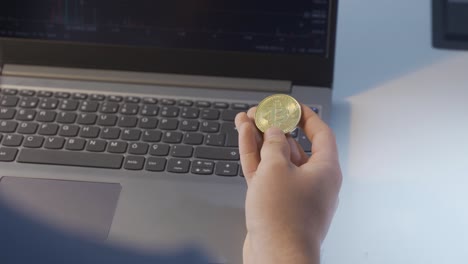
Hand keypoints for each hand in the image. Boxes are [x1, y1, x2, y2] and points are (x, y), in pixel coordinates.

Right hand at [235, 104, 341, 263]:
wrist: (275, 257)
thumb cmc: (284, 218)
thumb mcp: (277, 168)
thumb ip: (275, 144)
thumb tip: (276, 133)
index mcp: (325, 170)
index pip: (320, 134)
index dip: (306, 116)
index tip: (292, 105)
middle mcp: (312, 181)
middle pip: (294, 145)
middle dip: (275, 127)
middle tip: (261, 113)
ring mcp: (293, 193)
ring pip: (276, 158)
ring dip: (261, 138)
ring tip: (246, 120)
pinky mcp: (276, 204)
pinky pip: (267, 174)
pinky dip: (256, 156)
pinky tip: (245, 138)